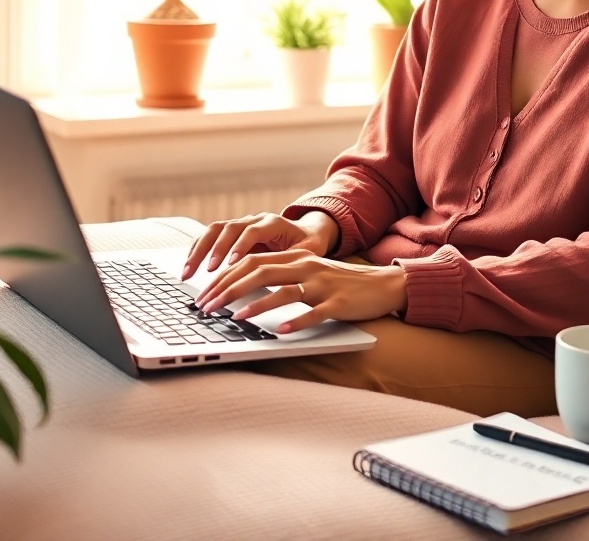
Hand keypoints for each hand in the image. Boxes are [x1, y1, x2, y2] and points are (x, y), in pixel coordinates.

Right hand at [181, 210, 338, 278]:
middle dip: (215, 249)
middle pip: (229, 227)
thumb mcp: (308, 253)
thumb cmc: (308, 245)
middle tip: (207, 271)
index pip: (253, 231)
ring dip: (199, 250)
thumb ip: (294, 260)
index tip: (232, 264)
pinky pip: (210, 236)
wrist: (307, 233)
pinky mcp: (232, 232)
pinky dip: (197, 250)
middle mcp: (254, 220)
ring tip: (188, 272)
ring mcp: (242, 224)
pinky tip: (189, 267)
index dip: (241, 246)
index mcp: (274, 223)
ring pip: (214, 230)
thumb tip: (283, 275)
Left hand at [194, 250, 407, 333]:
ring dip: (256, 304)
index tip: (205, 292)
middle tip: (207, 306)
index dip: (225, 275)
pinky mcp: (338, 303)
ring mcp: (323, 284)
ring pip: (283, 290)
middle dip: (229, 288)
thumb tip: (245, 289)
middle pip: (260, 271)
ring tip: (235, 318)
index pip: (252, 260)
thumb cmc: (341, 284)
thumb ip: (282, 277)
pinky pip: (314, 312)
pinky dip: (295, 321)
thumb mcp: (309, 273)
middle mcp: (306, 266)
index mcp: (297, 257)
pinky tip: (280, 331)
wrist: (383, 285)